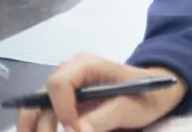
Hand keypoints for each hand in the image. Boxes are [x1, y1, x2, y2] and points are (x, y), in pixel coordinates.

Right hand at [16, 53, 187, 131]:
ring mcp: (68, 86)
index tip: (75, 129)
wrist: (155, 93)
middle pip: (42, 96)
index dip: (62, 109)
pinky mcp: (67, 100)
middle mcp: (72, 72)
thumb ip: (106, 116)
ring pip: (38, 106)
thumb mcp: (133, 106)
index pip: (59, 83)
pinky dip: (42, 125)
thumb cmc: (147, 94)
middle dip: (38, 122)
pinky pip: (47, 112)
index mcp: (88, 66)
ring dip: (36, 126)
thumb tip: (79, 130)